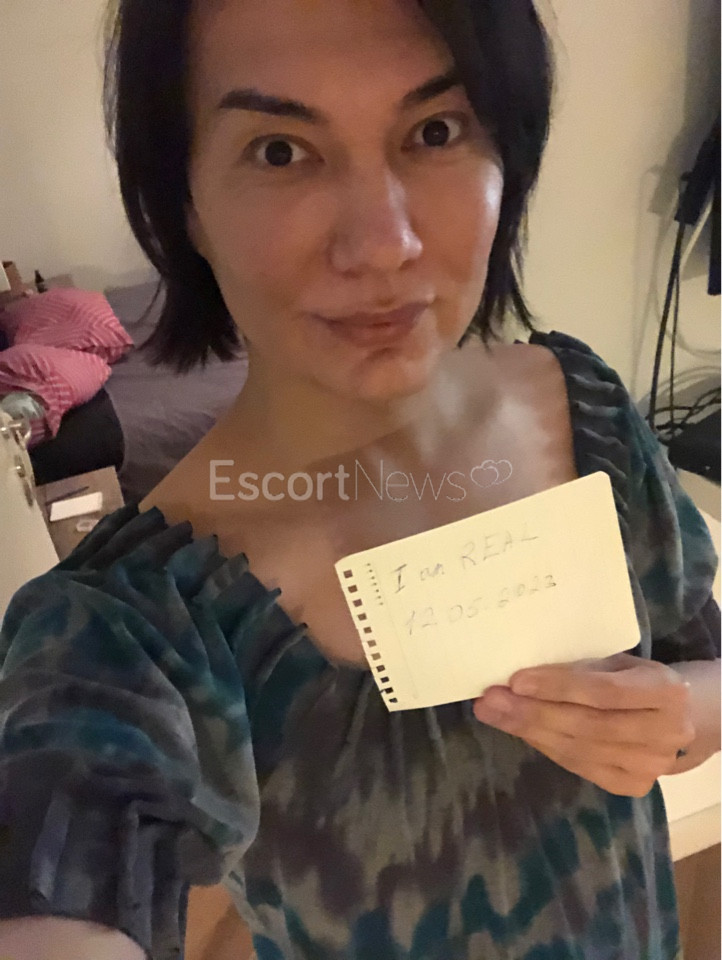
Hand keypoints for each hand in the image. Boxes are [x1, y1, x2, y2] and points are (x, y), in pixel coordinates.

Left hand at [473, 652, 694, 796]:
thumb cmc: (636, 679)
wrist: (679, 718)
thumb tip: (519, 677)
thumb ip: (581, 670)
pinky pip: (578, 766)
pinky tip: (520, 731)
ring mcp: (650, 766)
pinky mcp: (632, 785)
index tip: (516, 681)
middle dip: (532, 713)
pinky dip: (545, 746)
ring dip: (529, 731)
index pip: (604, 692)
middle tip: (490, 700)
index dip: (558, 687)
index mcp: (666, 691)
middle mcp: (664, 733)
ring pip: (578, 749)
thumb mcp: (619, 663)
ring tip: (494, 713)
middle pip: (587, 725)